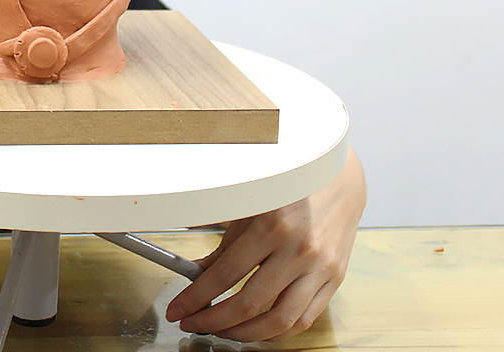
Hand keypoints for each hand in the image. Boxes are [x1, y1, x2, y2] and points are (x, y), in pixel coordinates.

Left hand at [165, 147, 365, 341]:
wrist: (338, 184)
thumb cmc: (291, 195)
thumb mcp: (250, 212)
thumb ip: (224, 248)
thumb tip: (195, 275)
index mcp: (270, 227)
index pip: (225, 274)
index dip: (196, 298)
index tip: (179, 310)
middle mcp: (297, 250)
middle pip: (249, 303)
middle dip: (214, 321)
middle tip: (193, 324)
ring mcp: (319, 269)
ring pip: (279, 321)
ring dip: (245, 334)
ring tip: (222, 332)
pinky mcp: (334, 282)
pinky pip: (304, 319)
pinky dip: (277, 332)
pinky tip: (257, 330)